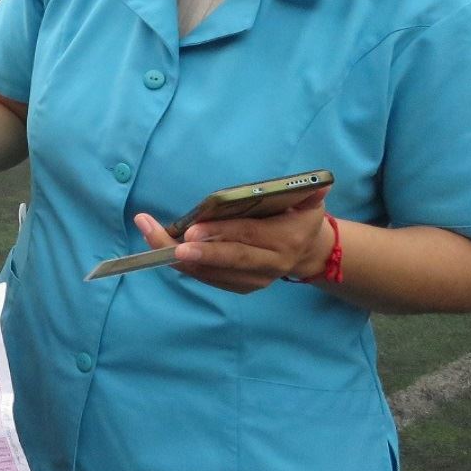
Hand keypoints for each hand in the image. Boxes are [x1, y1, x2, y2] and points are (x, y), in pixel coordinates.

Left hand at [131, 188, 331, 293]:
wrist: (308, 252)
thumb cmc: (301, 217)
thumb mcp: (312, 202)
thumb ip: (312, 192)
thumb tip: (319, 184)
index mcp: (285, 239)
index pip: (248, 236)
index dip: (219, 234)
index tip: (192, 230)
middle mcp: (270, 264)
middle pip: (229, 259)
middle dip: (196, 253)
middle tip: (169, 246)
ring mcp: (255, 279)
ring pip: (213, 272)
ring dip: (179, 259)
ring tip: (152, 238)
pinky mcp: (242, 286)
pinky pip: (210, 278)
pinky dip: (186, 266)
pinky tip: (162, 249)